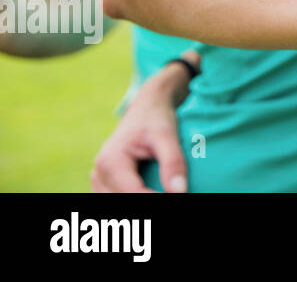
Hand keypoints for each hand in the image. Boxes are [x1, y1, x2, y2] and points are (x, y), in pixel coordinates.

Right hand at [90, 60, 190, 192]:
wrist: (146, 108)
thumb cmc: (156, 119)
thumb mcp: (168, 136)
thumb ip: (173, 162)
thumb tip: (180, 192)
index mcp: (110, 162)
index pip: (133, 193)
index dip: (156, 200)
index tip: (179, 196)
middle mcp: (99, 174)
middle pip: (122, 201)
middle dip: (148, 202)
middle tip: (177, 195)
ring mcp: (99, 180)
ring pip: (116, 202)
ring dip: (137, 206)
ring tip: (164, 192)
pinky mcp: (105, 184)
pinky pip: (115, 198)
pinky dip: (134, 197)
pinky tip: (153, 191)